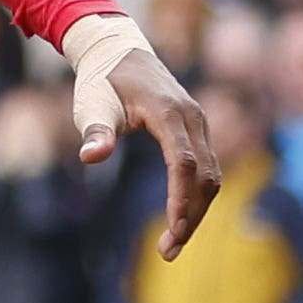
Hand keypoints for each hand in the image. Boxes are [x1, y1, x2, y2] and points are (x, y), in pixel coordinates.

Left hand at [82, 39, 220, 255]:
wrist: (118, 51)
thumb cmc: (101, 81)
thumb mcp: (91, 104)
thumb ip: (95, 131)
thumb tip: (91, 157)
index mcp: (167, 111)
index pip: (183, 162)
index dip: (180, 197)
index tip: (173, 228)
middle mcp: (192, 117)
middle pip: (205, 175)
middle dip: (191, 216)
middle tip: (169, 251)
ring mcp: (199, 123)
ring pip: (212, 175)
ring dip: (197, 211)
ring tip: (172, 244)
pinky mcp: (198, 130)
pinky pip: (207, 168)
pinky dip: (197, 196)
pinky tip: (180, 219)